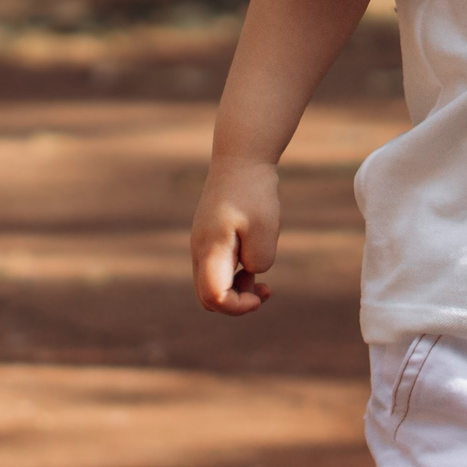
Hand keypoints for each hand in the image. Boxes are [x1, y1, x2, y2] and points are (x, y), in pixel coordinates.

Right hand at [191, 156, 280, 315]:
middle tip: (266, 290)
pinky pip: (218, 269)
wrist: (240, 159)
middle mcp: (200, 251)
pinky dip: (236, 274)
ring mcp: (203, 245)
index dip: (237, 306)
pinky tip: (257, 260)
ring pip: (213, 284)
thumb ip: (260, 259)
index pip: (213, 297)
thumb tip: (251, 272)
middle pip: (208, 297)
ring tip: (265, 280)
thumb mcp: (266, 227)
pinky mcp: (210, 239)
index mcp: (210, 250)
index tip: (262, 295)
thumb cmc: (253, 191)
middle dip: (237, 302)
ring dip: (238, 289)